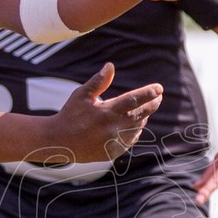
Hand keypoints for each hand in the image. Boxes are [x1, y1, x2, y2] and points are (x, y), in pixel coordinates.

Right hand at [38, 64, 162, 163]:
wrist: (59, 142)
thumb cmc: (70, 114)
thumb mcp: (81, 95)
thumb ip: (98, 81)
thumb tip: (110, 65)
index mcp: (106, 111)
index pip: (134, 100)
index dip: (148, 93)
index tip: (159, 88)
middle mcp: (112, 128)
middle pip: (141, 114)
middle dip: (152, 104)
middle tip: (158, 97)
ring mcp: (113, 142)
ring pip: (137, 128)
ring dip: (143, 118)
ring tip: (146, 110)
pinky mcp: (112, 152)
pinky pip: (129, 141)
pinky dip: (135, 132)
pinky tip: (136, 126)